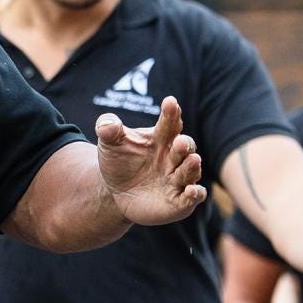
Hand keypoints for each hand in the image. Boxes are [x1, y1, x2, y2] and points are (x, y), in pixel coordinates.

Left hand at [95, 95, 204, 225]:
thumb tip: (107, 124)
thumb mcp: (109, 143)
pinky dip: (195, 194)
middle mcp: (173, 157)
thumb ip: (108, 129)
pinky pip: (192, 197)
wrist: (115, 191)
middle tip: (179, 142)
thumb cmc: (118, 161)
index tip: (170, 102)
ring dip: (192, 166)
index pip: (169, 123)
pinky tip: (192, 191)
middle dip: (184, 144)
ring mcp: (178, 178)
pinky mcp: (179, 200)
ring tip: (193, 160)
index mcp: (160, 138)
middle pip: (184, 147)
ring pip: (191, 170)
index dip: (171, 113)